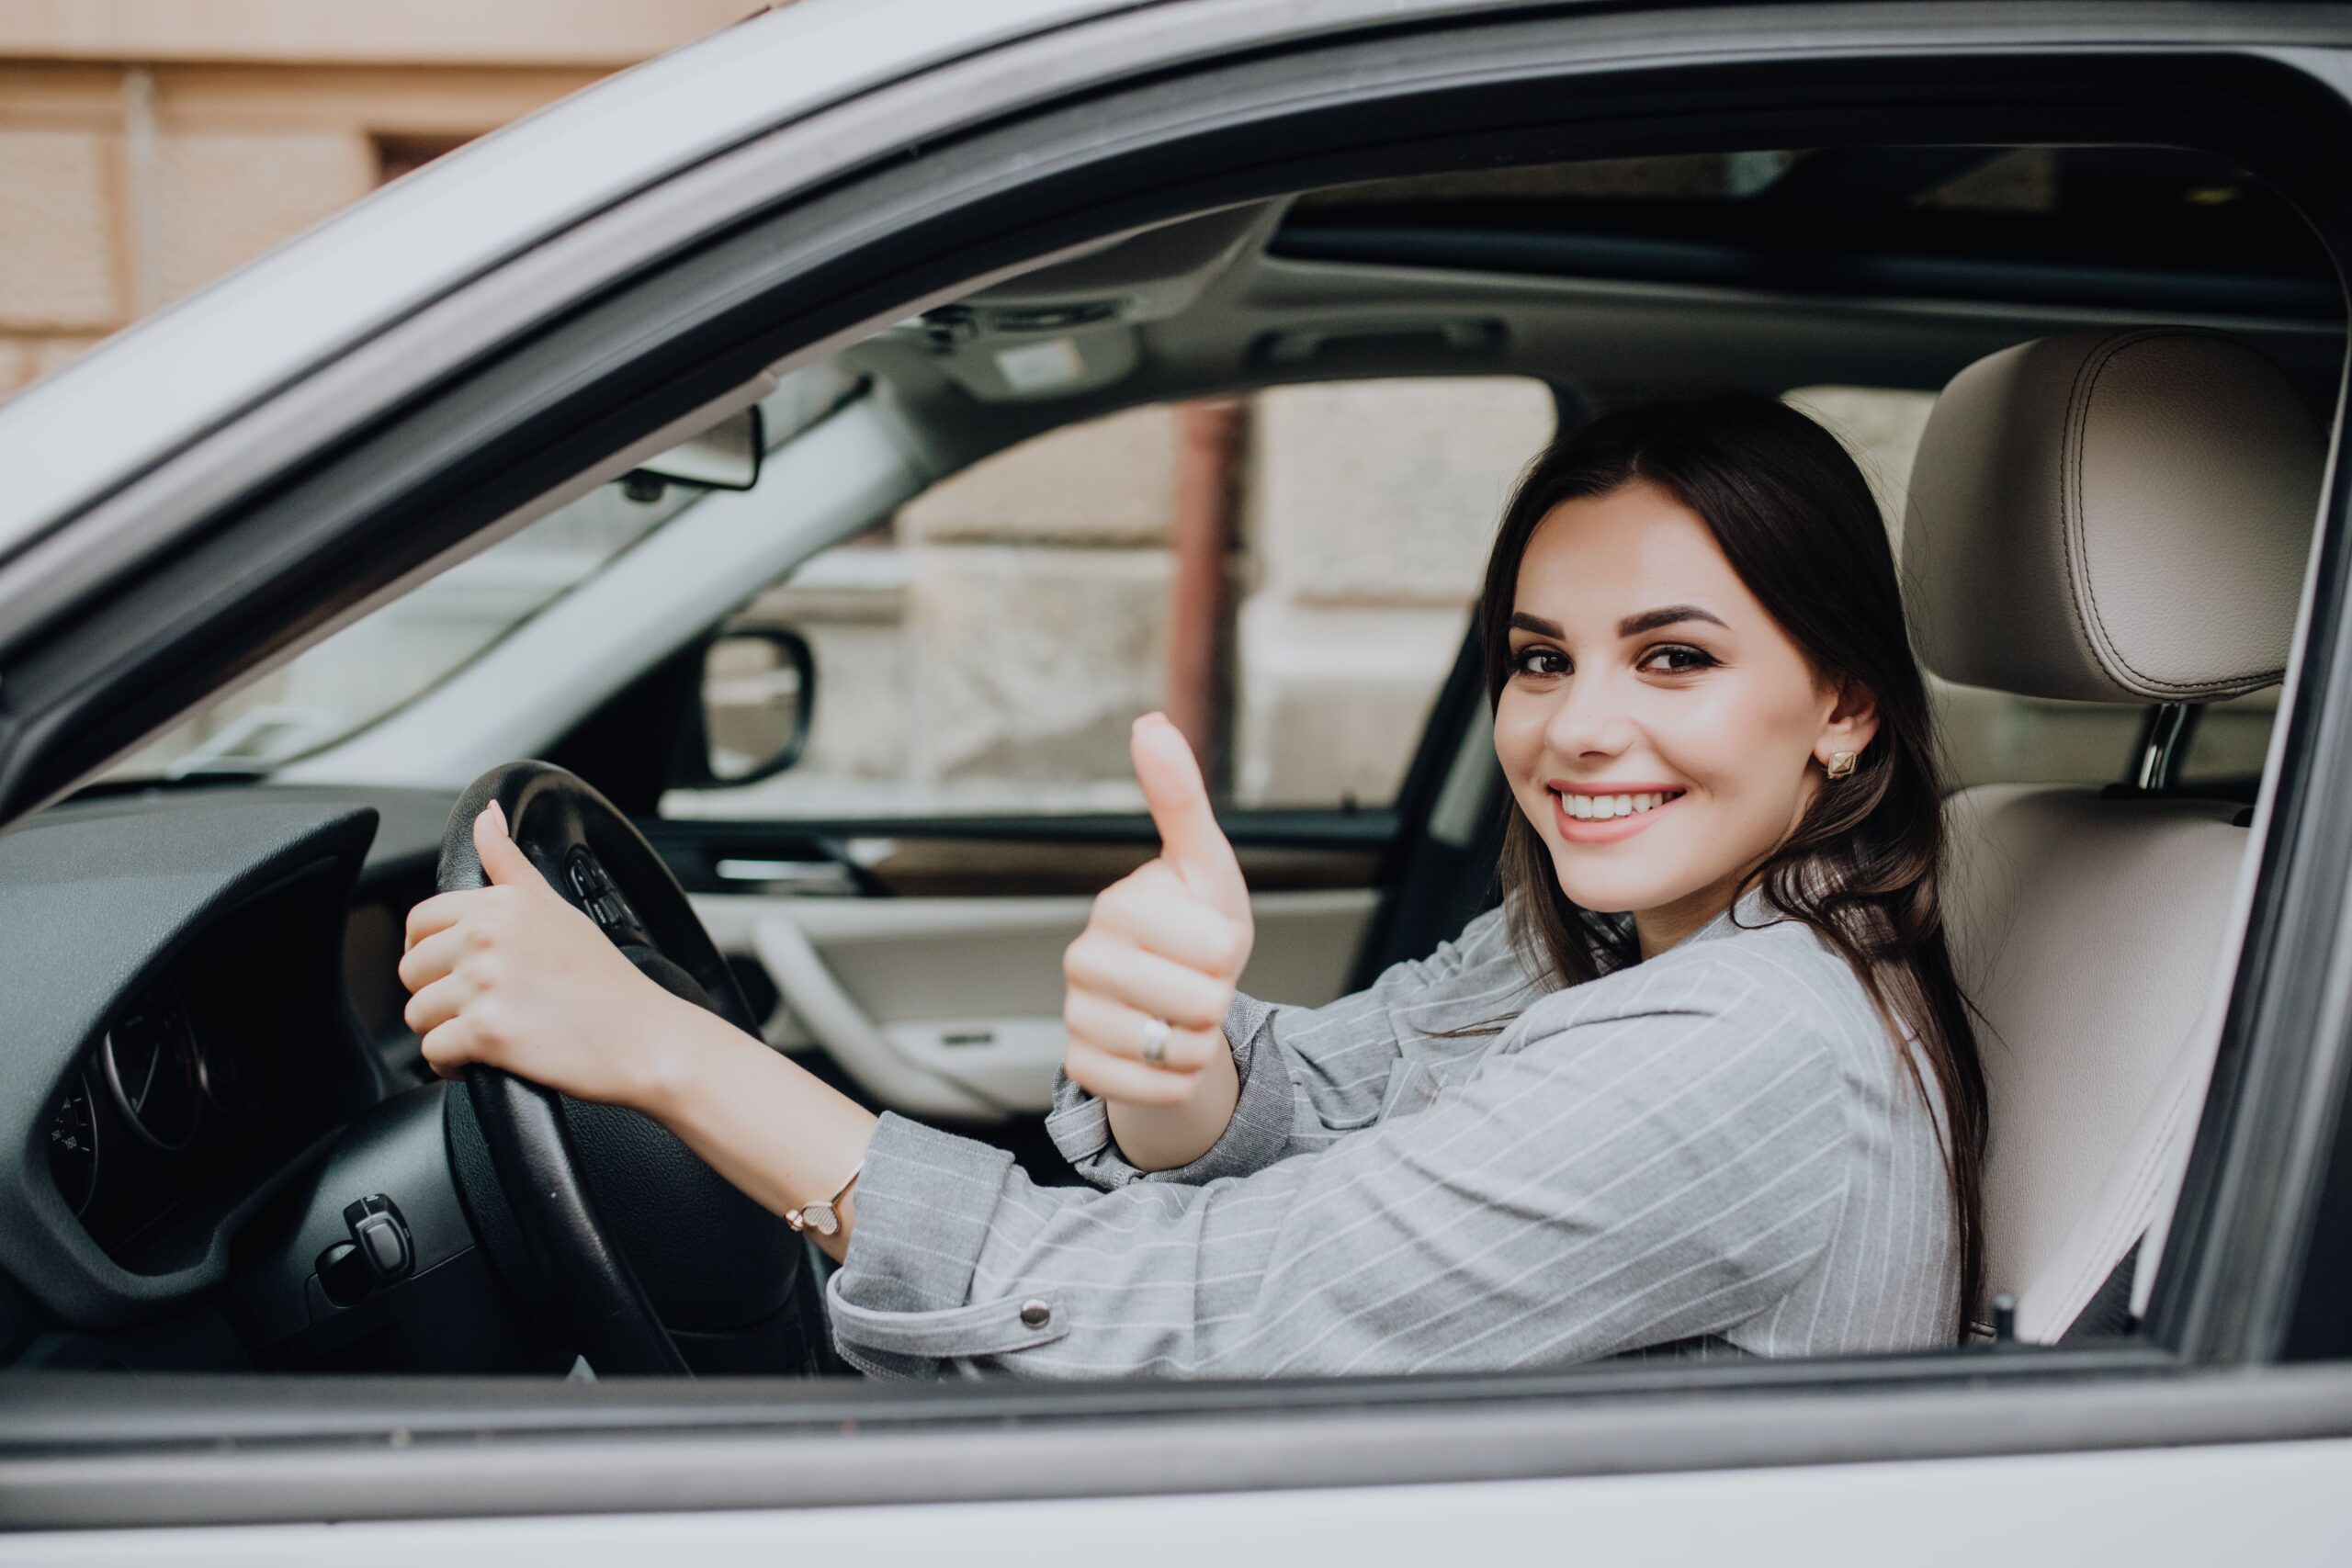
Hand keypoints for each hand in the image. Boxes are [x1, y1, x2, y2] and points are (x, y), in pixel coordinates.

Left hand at [398, 801, 703, 1109]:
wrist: (643, 1038)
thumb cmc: (605, 979)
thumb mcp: (557, 906)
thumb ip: (509, 861)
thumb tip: (486, 816)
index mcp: (499, 904)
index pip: (420, 922)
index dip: (431, 952)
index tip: (455, 970)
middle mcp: (486, 938)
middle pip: (411, 971)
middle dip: (437, 994)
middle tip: (482, 1006)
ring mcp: (484, 985)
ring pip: (417, 1014)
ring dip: (444, 1031)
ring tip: (486, 1033)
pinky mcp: (485, 1033)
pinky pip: (433, 1052)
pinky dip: (451, 1064)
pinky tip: (483, 1059)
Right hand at [1060, 714, 1254, 1108]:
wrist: (1173, 1002)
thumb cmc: (1193, 925)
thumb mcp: (1204, 865)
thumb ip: (1181, 797)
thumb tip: (1149, 721)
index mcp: (1117, 905)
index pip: (1214, 945)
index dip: (1230, 949)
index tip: (1209, 938)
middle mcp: (1082, 958)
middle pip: (1200, 1003)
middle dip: (1221, 1001)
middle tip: (1197, 981)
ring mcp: (1075, 1015)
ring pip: (1178, 1052)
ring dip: (1201, 1043)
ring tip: (1181, 1015)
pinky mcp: (1080, 1067)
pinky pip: (1156, 1092)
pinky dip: (1178, 1084)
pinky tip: (1162, 1053)